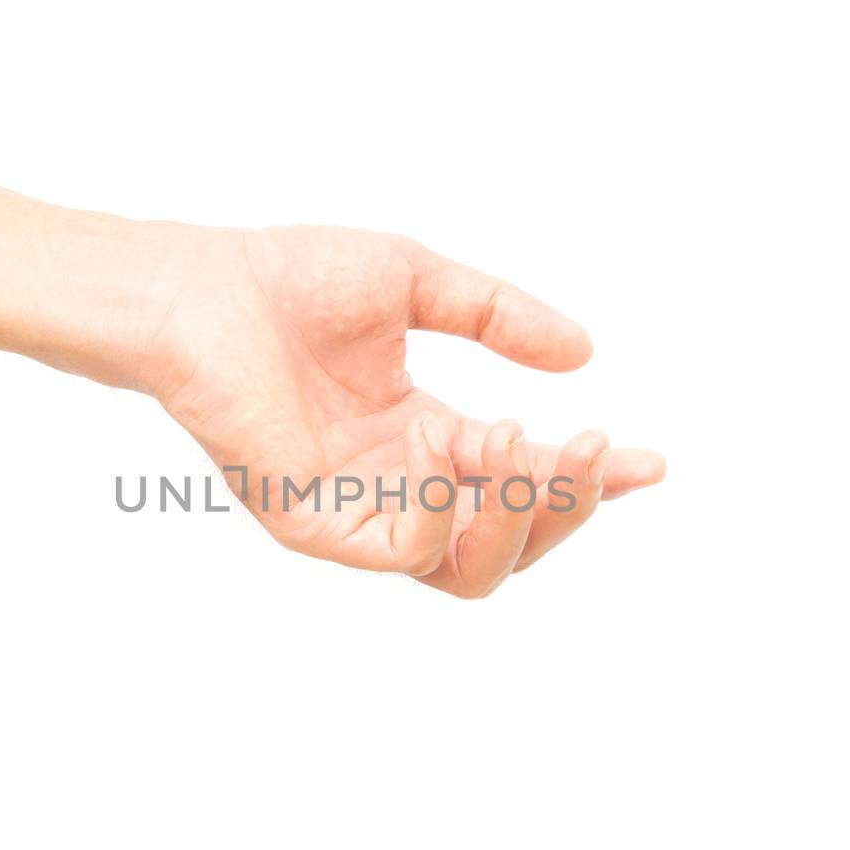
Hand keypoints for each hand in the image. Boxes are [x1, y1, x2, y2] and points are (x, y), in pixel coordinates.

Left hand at [140, 225, 664, 597]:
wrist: (199, 286)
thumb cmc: (288, 280)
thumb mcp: (420, 284)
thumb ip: (499, 318)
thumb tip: (583, 354)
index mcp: (421, 435)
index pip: (520, 476)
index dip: (586, 478)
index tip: (650, 462)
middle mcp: (397, 484)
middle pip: (509, 542)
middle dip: (566, 506)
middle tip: (592, 449)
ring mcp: (358, 512)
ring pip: (471, 570)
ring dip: (520, 515)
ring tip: (525, 442)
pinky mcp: (317, 527)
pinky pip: (406, 551)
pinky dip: (447, 508)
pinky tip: (452, 442)